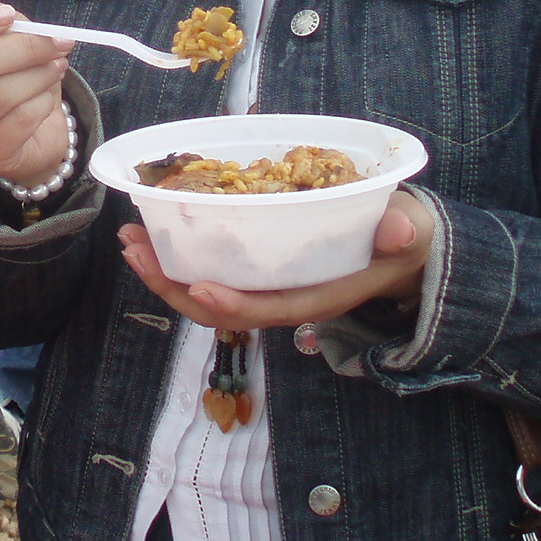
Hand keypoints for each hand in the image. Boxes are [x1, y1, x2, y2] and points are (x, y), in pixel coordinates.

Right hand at [0, 0, 70, 184]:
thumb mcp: (0, 39)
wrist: (26, 134)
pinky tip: (48, 94)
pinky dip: (39, 102)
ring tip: (59, 63)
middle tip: (57, 39)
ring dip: (35, 75)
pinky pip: (16, 123)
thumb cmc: (6, 74)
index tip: (6, 14)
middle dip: (19, 48)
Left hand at [120, 190, 435, 331]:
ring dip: (165, 273)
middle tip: (136, 250)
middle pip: (222, 309)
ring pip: (208, 296)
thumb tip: (400, 231)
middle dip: (175, 288)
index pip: (271, 308)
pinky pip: (211, 277)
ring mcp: (268, 290)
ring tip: (131, 242)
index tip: (195, 286)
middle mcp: (287, 300)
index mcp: (321, 296)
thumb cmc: (402, 239)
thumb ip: (403, 232)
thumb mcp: (409, 231)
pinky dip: (178, 261)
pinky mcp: (257, 275)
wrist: (402, 252)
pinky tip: (152, 236)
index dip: (233, 303)